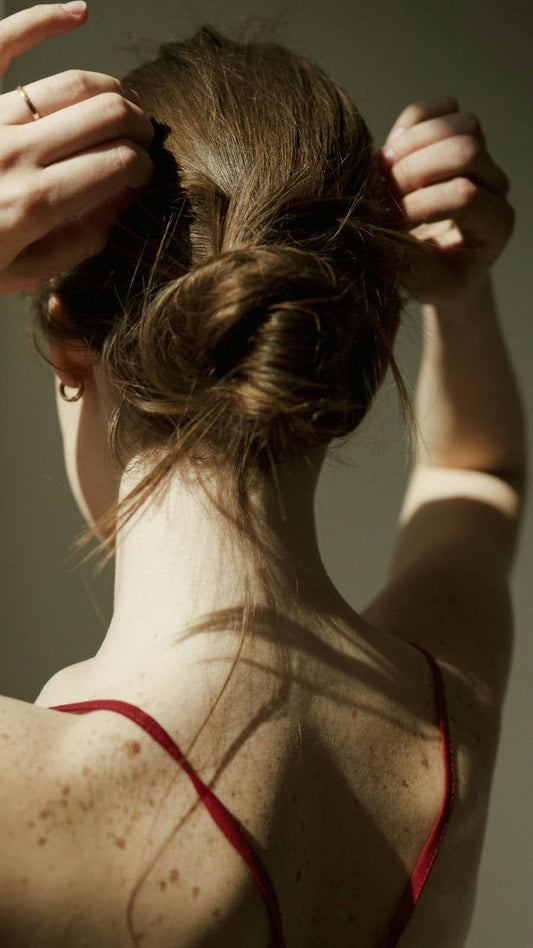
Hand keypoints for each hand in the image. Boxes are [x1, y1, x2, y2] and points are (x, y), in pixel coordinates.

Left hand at [0, 3, 154, 294]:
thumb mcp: (25, 271)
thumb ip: (80, 241)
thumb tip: (121, 201)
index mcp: (35, 203)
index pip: (119, 163)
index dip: (144, 166)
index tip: (144, 176)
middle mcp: (17, 154)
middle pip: (106, 116)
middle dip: (138, 126)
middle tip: (143, 140)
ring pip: (73, 84)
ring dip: (111, 90)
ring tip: (121, 107)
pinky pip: (6, 43)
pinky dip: (44, 21)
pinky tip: (77, 11)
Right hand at [378, 95, 514, 305]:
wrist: (437, 262)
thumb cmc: (433, 277)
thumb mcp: (423, 284)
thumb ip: (407, 262)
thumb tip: (379, 228)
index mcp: (495, 224)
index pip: (465, 195)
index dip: (421, 204)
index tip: (392, 223)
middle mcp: (496, 185)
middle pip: (467, 150)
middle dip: (416, 169)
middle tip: (384, 191)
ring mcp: (481, 157)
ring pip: (460, 124)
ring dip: (414, 143)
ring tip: (384, 170)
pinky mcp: (457, 137)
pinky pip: (441, 108)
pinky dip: (412, 123)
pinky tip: (391, 150)